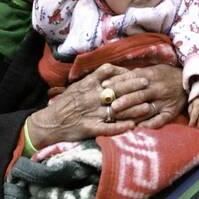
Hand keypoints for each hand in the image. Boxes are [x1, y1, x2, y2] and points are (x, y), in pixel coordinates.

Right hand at [27, 63, 148, 148]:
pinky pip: (109, 128)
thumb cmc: (64, 104)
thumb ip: (92, 79)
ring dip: (133, 108)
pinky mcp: (90, 128)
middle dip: (134, 85)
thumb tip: (108, 72)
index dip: (123, 71)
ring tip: (147, 106)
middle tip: (147, 83)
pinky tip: (133, 126)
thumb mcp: (76, 86)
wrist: (50, 122)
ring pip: (117, 108)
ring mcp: (91, 113)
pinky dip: (121, 127)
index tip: (134, 72)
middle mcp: (91, 97)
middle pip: (116, 88)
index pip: (107, 72)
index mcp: (87, 84)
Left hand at [108, 64, 186, 127]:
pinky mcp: (170, 112)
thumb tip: (112, 78)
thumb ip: (133, 74)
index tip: (104, 87)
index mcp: (150, 76)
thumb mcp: (151, 69)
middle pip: (138, 95)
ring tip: (119, 119)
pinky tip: (138, 128)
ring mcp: (164, 102)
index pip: (131, 79)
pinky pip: (159, 120)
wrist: (188, 81)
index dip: (117, 83)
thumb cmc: (164, 75)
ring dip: (132, 115)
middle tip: (112, 106)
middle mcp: (156, 89)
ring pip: (146, 109)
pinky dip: (148, 125)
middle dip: (124, 101)